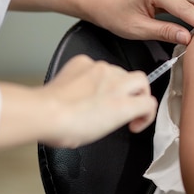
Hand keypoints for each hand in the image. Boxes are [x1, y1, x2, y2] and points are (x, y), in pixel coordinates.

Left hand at [40, 55, 157, 146]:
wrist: (45, 113)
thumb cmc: (69, 128)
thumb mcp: (103, 131)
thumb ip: (120, 117)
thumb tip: (120, 112)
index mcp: (123, 104)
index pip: (149, 102)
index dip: (145, 114)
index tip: (134, 121)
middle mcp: (116, 82)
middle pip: (140, 80)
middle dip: (137, 93)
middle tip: (125, 105)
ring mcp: (100, 69)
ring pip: (119, 71)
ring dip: (115, 83)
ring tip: (98, 98)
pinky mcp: (83, 62)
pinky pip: (96, 65)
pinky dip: (94, 75)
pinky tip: (83, 87)